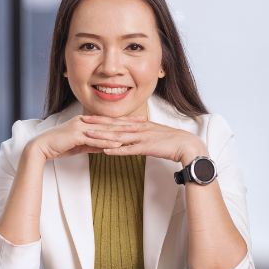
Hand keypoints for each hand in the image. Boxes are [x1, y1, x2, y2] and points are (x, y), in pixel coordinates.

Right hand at [26, 115, 134, 160]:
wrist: (42, 147)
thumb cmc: (59, 145)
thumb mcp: (80, 145)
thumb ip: (93, 144)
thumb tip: (105, 147)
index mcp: (85, 122)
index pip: (107, 121)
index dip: (122, 121)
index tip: (135, 120)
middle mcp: (84, 122)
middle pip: (109, 122)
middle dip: (126, 122)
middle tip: (141, 122)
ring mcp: (80, 127)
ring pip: (104, 130)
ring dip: (120, 131)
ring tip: (134, 132)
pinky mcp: (76, 135)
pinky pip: (95, 139)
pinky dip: (107, 141)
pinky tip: (118, 144)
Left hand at [84, 117, 206, 164]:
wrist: (187, 145)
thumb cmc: (172, 141)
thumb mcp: (155, 134)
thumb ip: (143, 133)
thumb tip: (132, 136)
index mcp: (141, 124)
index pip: (118, 120)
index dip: (102, 118)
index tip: (89, 117)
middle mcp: (139, 128)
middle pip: (114, 125)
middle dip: (97, 123)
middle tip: (81, 122)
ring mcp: (143, 137)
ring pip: (118, 136)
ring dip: (102, 135)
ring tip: (87, 135)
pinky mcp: (147, 148)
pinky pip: (129, 149)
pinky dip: (117, 150)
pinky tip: (105, 151)